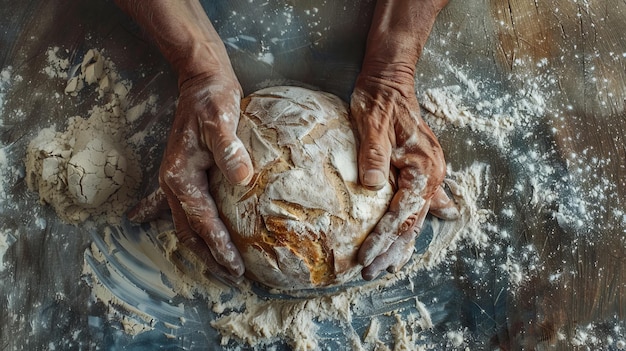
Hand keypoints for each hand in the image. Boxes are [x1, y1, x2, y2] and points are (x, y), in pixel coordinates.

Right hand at [128, 72, 252, 284]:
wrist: (202, 83)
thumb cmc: (212, 99)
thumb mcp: (221, 120)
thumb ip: (229, 149)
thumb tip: (243, 177)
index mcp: (180, 177)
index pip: (202, 221)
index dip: (219, 246)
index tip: (235, 267)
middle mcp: (174, 184)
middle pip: (190, 232)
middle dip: (210, 257)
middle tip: (233, 277)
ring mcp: (179, 182)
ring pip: (188, 226)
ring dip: (205, 248)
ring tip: (225, 268)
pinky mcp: (189, 177)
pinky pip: (192, 211)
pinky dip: (202, 229)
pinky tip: (213, 238)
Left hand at [352, 69, 458, 280]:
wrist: (391, 80)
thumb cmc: (380, 100)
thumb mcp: (371, 125)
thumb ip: (374, 156)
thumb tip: (372, 185)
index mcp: (423, 166)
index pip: (402, 212)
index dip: (383, 237)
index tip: (366, 257)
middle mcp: (432, 175)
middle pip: (412, 222)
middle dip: (392, 250)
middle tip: (370, 272)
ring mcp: (430, 175)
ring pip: (417, 218)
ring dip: (402, 243)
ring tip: (387, 266)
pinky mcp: (421, 172)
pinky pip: (419, 206)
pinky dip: (411, 225)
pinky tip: (409, 242)